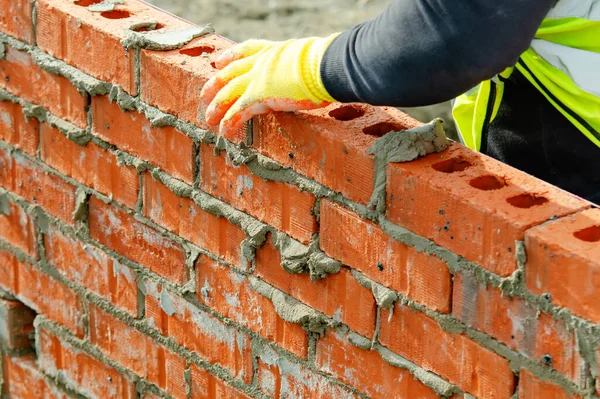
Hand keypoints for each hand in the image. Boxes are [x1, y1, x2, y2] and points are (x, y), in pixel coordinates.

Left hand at [200, 34, 339, 138]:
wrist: (324, 66)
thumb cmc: (327, 64)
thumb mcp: (309, 60)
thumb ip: (301, 68)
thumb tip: (312, 75)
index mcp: (273, 52)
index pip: (245, 51)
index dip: (229, 57)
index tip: (219, 63)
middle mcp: (261, 63)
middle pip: (229, 73)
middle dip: (215, 85)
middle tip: (204, 95)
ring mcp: (257, 79)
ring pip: (228, 93)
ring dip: (217, 107)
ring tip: (209, 120)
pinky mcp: (259, 96)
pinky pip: (238, 111)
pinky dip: (229, 122)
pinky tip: (224, 133)